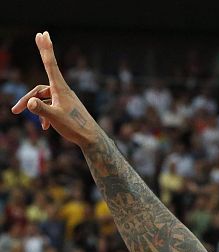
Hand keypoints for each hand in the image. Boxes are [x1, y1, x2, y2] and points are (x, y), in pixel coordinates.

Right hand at [11, 31, 98, 147]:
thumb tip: (29, 102)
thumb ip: (41, 109)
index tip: (42, 33)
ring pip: (45, 99)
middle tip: (14, 110)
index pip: (50, 64)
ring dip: (38, 111)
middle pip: (39, 90)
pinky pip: (51, 106)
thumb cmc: (75, 127)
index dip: (45, 48)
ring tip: (41, 128)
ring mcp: (64, 99)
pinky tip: (46, 128)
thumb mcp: (55, 118)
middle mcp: (62, 91)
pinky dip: (46, 115)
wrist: (92, 139)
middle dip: (28, 100)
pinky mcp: (66, 107)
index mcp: (60, 88)